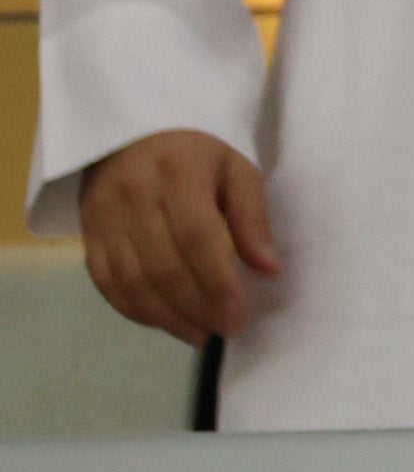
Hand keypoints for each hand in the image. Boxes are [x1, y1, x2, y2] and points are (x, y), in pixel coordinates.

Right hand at [79, 132, 278, 347]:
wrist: (130, 138)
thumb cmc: (195, 156)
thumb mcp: (236, 170)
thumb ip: (252, 217)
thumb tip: (268, 269)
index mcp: (177, 172)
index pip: (196, 237)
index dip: (217, 282)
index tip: (237, 315)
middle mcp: (134, 196)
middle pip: (162, 266)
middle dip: (195, 307)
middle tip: (223, 329)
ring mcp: (104, 218)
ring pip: (131, 281)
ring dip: (166, 316)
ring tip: (198, 333)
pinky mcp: (87, 235)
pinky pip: (106, 283)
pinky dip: (135, 310)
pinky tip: (163, 322)